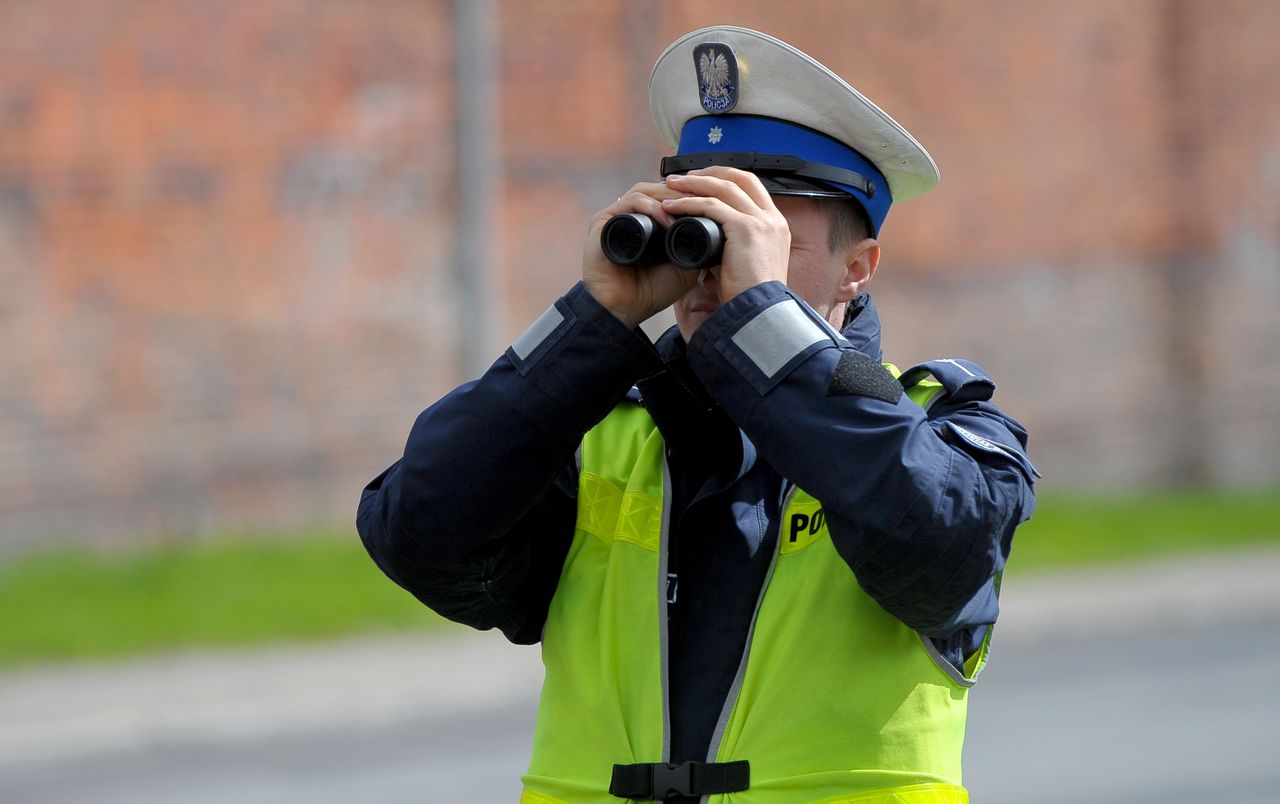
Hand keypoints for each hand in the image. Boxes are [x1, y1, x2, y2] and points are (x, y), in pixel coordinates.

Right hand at [582, 182, 699, 328]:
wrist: (623, 310)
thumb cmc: (649, 292)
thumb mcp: (684, 267)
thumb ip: (696, 246)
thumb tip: (717, 226)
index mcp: (647, 223)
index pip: (668, 197)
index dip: (689, 197)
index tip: (711, 204)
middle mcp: (630, 216)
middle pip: (658, 190)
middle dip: (682, 193)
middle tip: (703, 201)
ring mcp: (616, 216)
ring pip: (645, 191)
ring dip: (669, 198)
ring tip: (687, 210)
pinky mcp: (603, 220)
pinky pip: (630, 202)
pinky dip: (651, 208)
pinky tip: (667, 221)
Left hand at [659, 167, 789, 301]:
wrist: (758, 314)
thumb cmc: (748, 298)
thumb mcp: (746, 266)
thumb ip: (732, 249)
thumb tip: (707, 248)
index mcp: (776, 225)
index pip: (751, 187)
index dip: (725, 178)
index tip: (701, 181)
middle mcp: (773, 219)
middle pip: (740, 177)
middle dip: (709, 172)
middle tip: (682, 178)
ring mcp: (761, 222)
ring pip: (724, 187)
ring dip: (694, 183)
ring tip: (671, 186)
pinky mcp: (746, 230)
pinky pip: (712, 206)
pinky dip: (689, 203)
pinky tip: (672, 206)